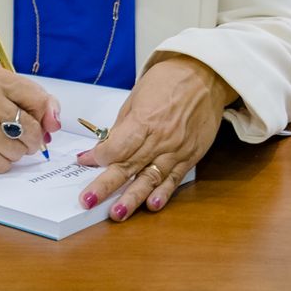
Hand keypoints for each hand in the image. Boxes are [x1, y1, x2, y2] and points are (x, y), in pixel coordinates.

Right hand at [0, 66, 60, 172]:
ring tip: (2, 144)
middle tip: (22, 139)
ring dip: (15, 153)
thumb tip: (54, 123)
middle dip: (32, 141)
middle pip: (30, 129)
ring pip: (16, 150)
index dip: (47, 118)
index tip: (45, 126)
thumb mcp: (5, 92)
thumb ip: (36, 101)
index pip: (38, 100)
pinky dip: (0, 163)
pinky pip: (0, 164)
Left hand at [75, 54, 232, 221]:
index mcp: (144, 121)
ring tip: (117, 214)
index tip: (84, 160)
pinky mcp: (189, 157)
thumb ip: (125, 125)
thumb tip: (109, 145)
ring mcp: (176, 150)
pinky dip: (163, 194)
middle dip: (106, 186)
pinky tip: (152, 206)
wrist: (205, 76)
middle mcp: (159, 139)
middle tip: (87, 201)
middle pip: (128, 166)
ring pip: (150, 179)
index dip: (97, 157)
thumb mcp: (138, 96)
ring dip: (132, 198)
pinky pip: (174, 179)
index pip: (115, 147)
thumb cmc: (169, 81)